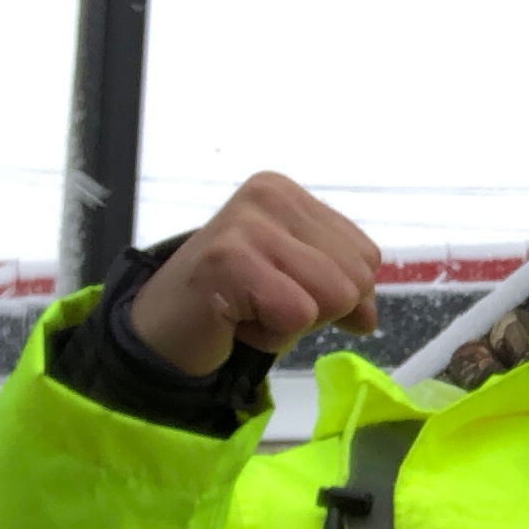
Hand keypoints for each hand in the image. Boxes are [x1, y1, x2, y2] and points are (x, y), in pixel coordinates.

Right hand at [128, 173, 381, 375]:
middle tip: (260, 303)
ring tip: (249, 310)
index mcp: (290, 193)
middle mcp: (270, 196)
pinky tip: (236, 321)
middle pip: (355, 278)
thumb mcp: (299, 286)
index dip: (335, 293)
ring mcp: (247, 225)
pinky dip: (271, 335)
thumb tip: (370, 316)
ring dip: (292, 324)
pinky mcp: (229, 261)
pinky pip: (297, 314)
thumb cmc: (232, 305)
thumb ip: (343, 289)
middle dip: (315, 309)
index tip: (280, 290)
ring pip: (334, 296)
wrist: (158, 330)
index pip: (366, 256)